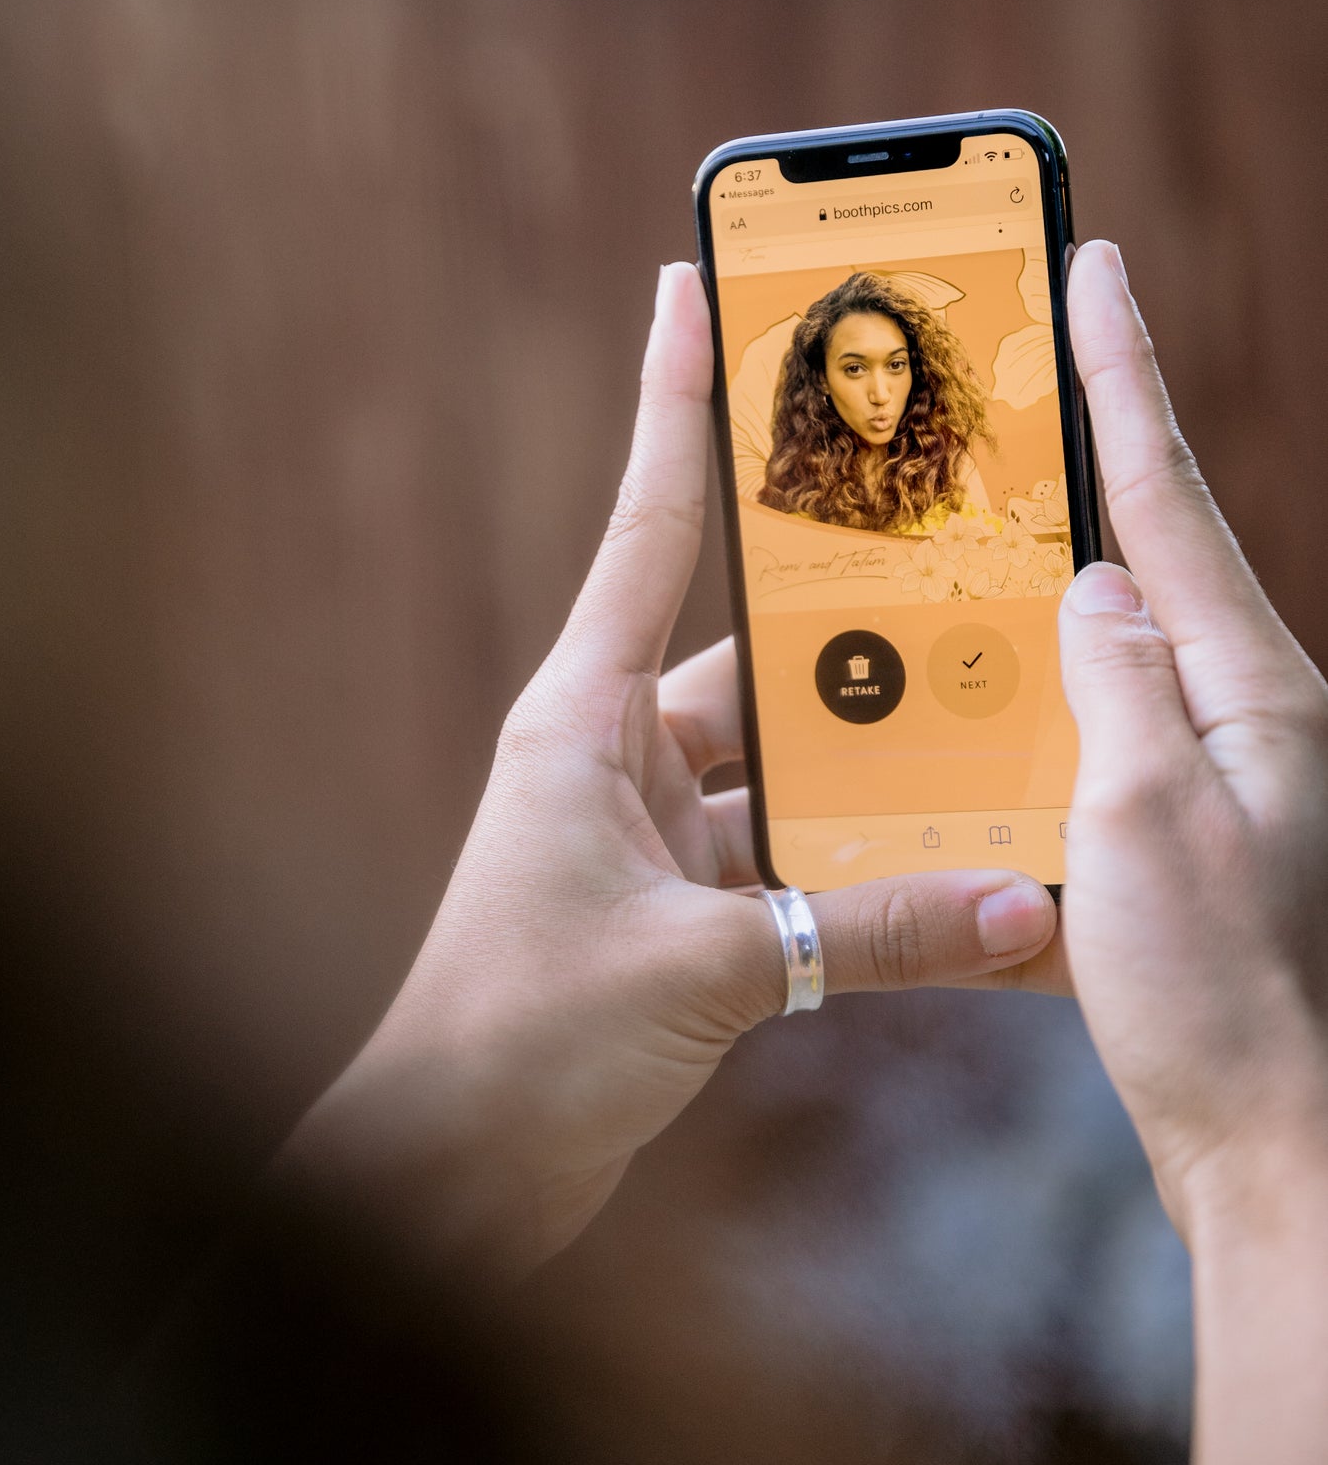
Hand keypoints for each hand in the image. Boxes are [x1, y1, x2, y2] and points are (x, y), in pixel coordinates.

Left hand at [289, 263, 1056, 1275]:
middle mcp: (615, 756)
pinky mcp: (675, 912)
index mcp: (584, 716)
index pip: (650, 529)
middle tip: (955, 569)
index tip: (689, 287)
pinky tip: (944, 884)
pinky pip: (790, 865)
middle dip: (853, 637)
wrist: (449, 1176)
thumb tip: (1015, 911)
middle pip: (757, 658)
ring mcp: (646, 834)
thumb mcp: (707, 969)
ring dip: (869, 778)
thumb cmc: (521, 1042)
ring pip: (787, 771)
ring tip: (984, 747)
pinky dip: (857, 875)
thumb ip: (870, 934)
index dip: (675, 404)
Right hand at [1055, 240, 1327, 1233]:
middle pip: (1144, 554)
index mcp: (1248, 687)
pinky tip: (968, 713)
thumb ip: (1118, 676)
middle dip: (1080, 462)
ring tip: (955, 540)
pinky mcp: (1175, 840)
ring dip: (1034, 594)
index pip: (1167, 497)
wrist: (1273, 1152)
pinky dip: (1029, 710)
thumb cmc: (1226, 996)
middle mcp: (1240, 715)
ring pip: (1105, 650)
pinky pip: (1091, 740)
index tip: (1096, 267)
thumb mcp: (1154, 815)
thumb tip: (1091, 583)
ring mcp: (1212, 776)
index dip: (1123, 376)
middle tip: (1010, 378)